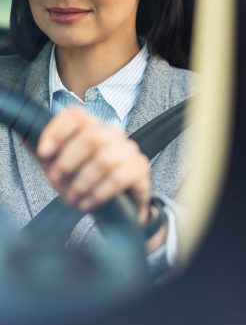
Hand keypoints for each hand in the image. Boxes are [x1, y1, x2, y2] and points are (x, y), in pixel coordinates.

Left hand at [36, 106, 150, 224]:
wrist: (117, 209)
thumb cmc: (87, 184)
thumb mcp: (62, 169)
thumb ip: (47, 153)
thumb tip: (27, 136)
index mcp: (93, 128)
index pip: (77, 115)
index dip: (58, 130)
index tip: (44, 153)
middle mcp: (113, 135)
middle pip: (90, 136)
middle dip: (68, 162)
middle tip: (58, 181)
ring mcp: (129, 151)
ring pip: (104, 159)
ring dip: (83, 181)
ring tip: (74, 197)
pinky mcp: (140, 170)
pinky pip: (119, 177)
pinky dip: (99, 192)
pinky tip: (88, 202)